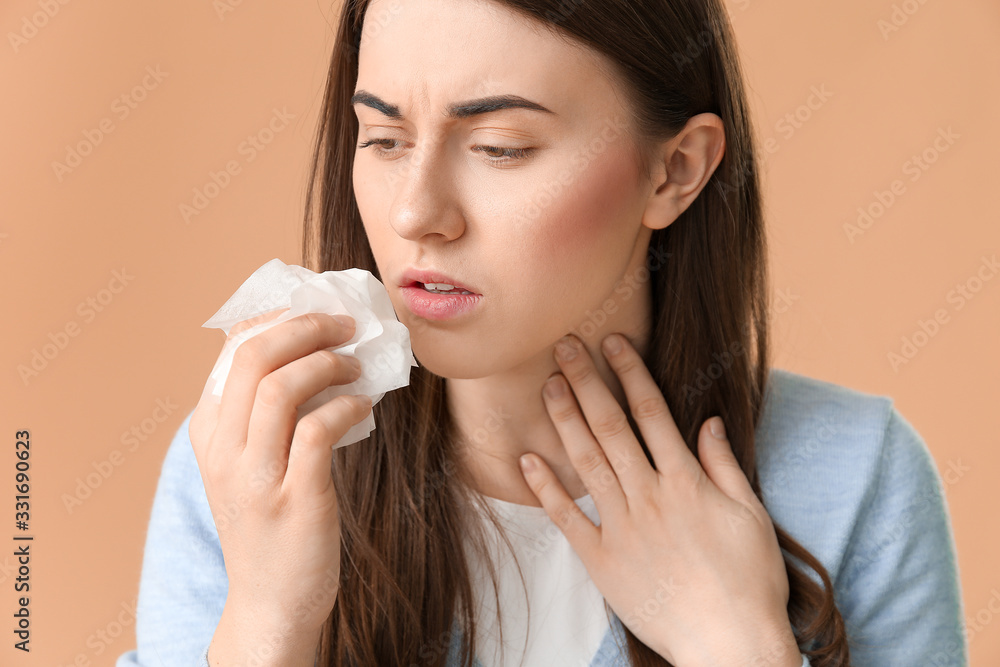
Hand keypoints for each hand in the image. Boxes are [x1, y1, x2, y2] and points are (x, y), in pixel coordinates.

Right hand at [189, 309, 370, 646]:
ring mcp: (254, 477)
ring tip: (357, 365)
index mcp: (208, 431)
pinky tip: (365, 407)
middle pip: (255, 357)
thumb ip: (265, 413)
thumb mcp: (248, 463)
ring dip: (329, 363)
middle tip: (346, 323)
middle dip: (307, 326)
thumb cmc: (270, 524)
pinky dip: (348, 407)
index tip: (315, 308)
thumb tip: (315, 351)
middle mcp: (222, 450)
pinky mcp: (294, 500)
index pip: (232, 349)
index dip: (277, 317)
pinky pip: (319, 430)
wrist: (270, 603)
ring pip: (282, 387)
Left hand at [518, 332, 799, 665]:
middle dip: (586, 380)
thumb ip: (724, 465)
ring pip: (586, 461)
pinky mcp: (601, 559)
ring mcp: (621, 526)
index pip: (652, 411)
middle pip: (611, 425)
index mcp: (685, 480)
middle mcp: (648, 495)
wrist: (728, 643)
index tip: (612, 341)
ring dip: (564, 419)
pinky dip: (546, 488)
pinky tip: (527, 459)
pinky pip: (567, 517)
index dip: (630, 371)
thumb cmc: (748, 580)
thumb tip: (709, 422)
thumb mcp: (750, 514)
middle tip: (563, 346)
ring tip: (547, 385)